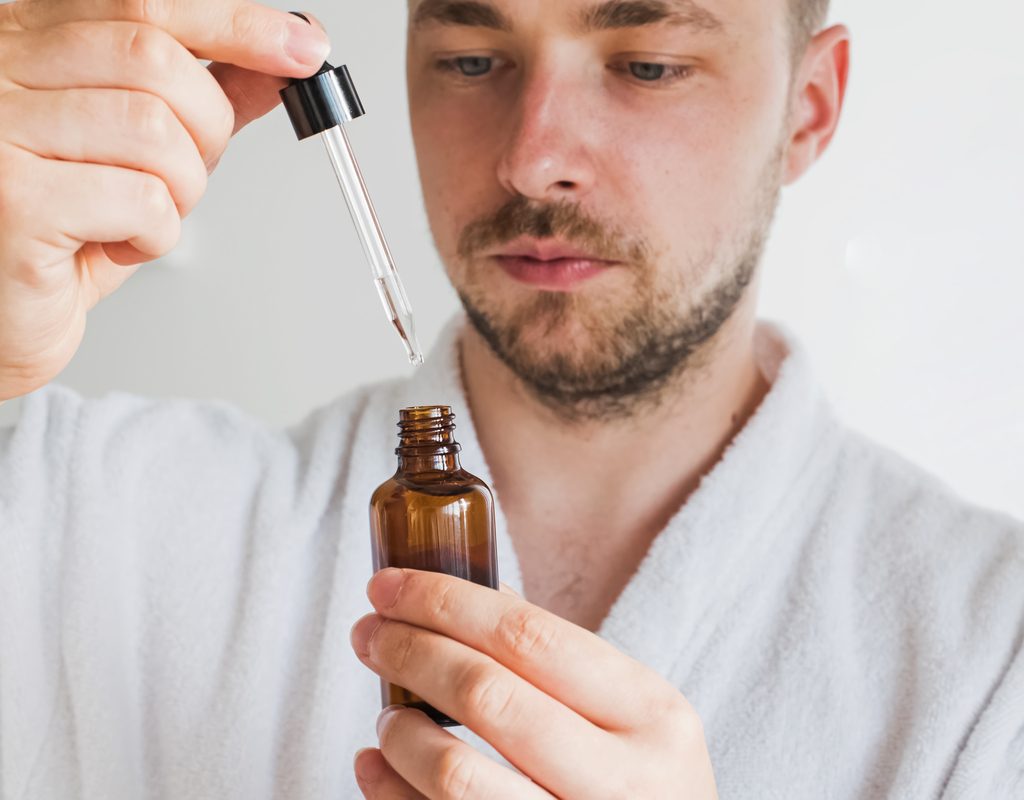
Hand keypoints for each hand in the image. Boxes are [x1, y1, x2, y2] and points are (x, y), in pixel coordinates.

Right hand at [0, 0, 329, 399]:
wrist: (1, 316)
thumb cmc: (57, 235)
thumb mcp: (133, 154)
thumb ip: (194, 100)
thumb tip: (273, 66)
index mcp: (24, 42)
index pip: (142, 5)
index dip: (233, 23)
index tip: (301, 47)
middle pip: (156, 63)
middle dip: (208, 128)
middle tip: (188, 172)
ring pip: (155, 132)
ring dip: (182, 190)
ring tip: (144, 216)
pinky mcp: (15, 201)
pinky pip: (141, 200)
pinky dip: (159, 234)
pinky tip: (122, 244)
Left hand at [350, 568, 718, 798]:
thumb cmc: (645, 783)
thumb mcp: (637, 717)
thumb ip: (563, 663)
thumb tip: (471, 600)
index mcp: (651, 714)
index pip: (530, 637)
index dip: (446, 603)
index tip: (390, 587)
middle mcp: (623, 779)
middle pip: (487, 693)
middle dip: (410, 652)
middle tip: (370, 633)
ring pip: (455, 774)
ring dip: (402, 732)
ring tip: (389, 715)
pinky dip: (391, 791)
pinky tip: (378, 766)